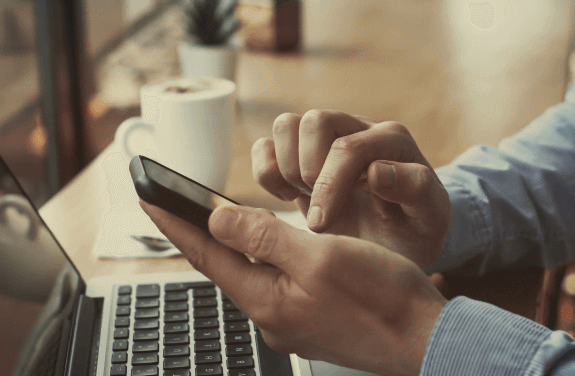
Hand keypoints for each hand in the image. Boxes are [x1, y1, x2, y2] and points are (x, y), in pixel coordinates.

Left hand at [140, 201, 447, 375]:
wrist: (426, 339)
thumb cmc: (383, 299)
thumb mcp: (320, 256)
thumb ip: (265, 236)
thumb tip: (218, 220)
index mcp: (266, 299)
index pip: (205, 254)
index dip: (175, 222)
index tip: (148, 195)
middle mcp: (271, 314)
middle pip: (222, 265)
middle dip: (196, 231)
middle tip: (170, 201)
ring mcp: (291, 320)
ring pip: (250, 272)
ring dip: (231, 243)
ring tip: (211, 216)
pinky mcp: (311, 319)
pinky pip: (276, 281)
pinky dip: (264, 256)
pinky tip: (268, 244)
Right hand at [252, 110, 450, 266]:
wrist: (397, 243)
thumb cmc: (415, 231)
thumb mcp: (431, 219)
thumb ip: (417, 190)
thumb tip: (377, 171)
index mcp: (393, 140)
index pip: (348, 146)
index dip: (330, 184)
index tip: (324, 225)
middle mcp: (358, 129)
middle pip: (315, 121)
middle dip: (309, 170)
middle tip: (320, 210)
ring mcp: (326, 139)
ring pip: (287, 125)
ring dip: (287, 167)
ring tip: (305, 199)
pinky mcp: (300, 155)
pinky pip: (267, 144)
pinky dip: (267, 170)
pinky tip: (287, 196)